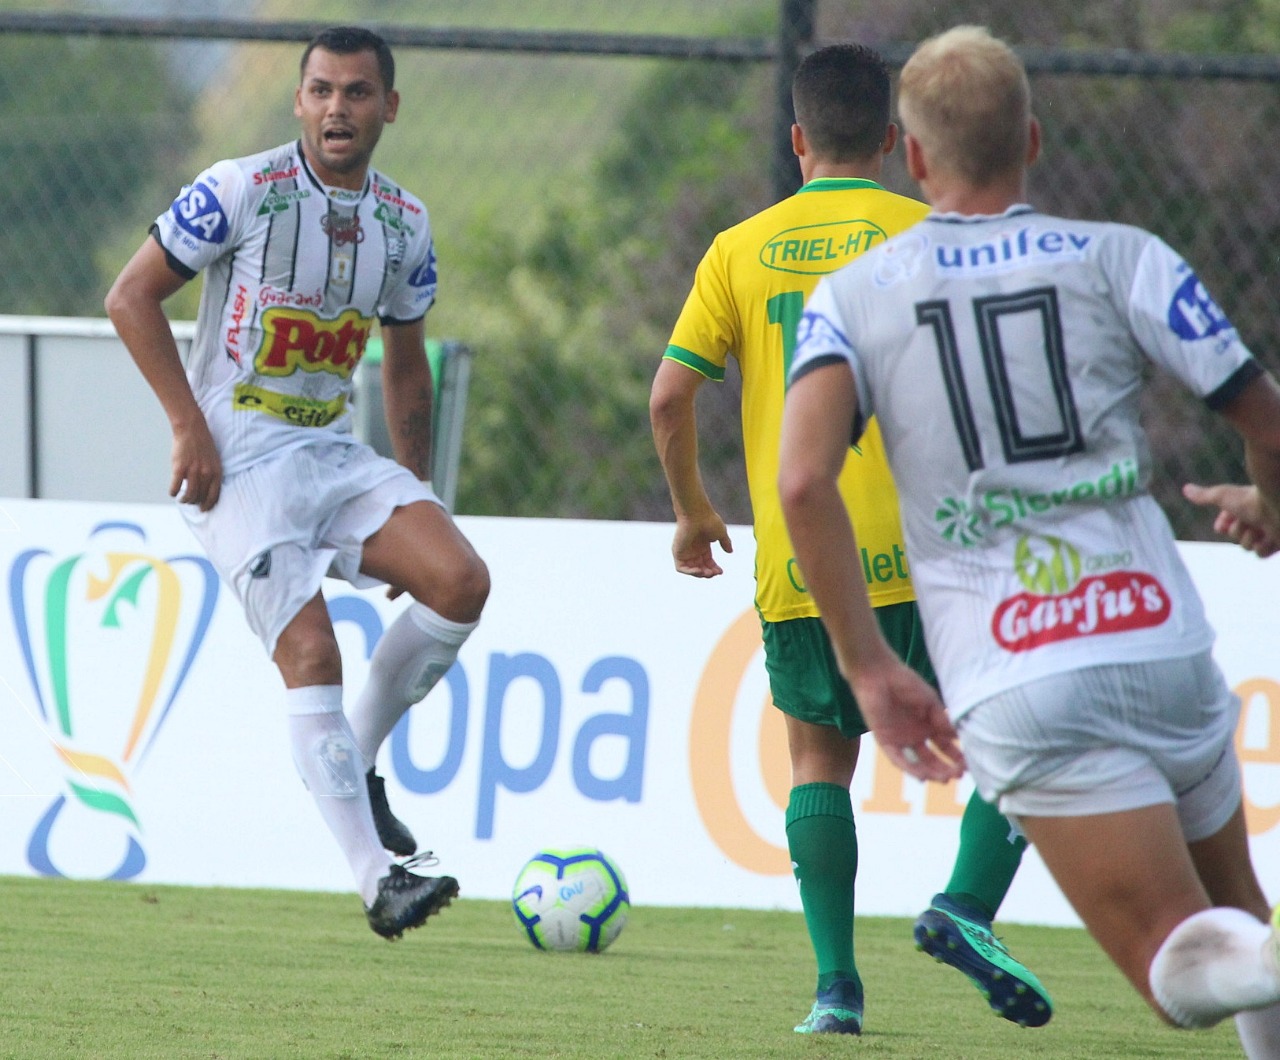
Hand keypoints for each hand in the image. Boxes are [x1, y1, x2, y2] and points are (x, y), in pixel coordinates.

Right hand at [170, 417, 222, 511]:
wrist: (192, 429)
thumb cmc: (203, 446)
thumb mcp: (214, 460)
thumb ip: (212, 475)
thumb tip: (206, 491)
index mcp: (216, 472)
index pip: (214, 495)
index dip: (208, 504)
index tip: (204, 509)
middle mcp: (206, 473)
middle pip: (200, 496)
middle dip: (195, 502)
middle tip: (190, 501)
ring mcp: (193, 471)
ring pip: (189, 494)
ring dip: (184, 500)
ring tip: (182, 499)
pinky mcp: (179, 468)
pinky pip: (175, 487)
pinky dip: (173, 492)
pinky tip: (173, 492)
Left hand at [672, 512, 732, 577]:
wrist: (697, 514)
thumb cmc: (708, 520)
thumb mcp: (721, 533)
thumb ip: (725, 543)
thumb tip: (730, 552)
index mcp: (702, 546)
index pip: (707, 562)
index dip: (714, 568)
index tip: (721, 572)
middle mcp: (693, 550)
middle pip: (700, 567)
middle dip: (708, 573)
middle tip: (715, 573)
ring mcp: (685, 551)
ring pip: (691, 570)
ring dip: (700, 574)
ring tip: (708, 573)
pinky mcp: (677, 552)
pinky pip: (681, 568)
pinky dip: (690, 572)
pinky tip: (699, 571)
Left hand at [848, 656, 965, 782]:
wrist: (880, 674)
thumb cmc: (906, 683)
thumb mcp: (930, 703)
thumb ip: (943, 721)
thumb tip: (960, 737)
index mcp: (928, 726)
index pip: (945, 747)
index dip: (956, 757)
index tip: (969, 766)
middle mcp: (915, 736)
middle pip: (933, 759)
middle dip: (946, 768)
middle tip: (959, 775)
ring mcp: (901, 740)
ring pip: (917, 763)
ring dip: (931, 772)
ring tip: (945, 779)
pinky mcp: (886, 741)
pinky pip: (898, 759)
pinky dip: (910, 768)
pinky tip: (922, 776)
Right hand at [1183, 482, 1279, 557]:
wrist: (1278, 505)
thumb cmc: (1250, 500)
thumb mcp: (1222, 496)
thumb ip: (1204, 495)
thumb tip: (1185, 489)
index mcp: (1243, 508)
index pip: (1225, 525)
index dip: (1223, 524)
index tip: (1227, 519)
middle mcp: (1255, 520)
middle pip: (1235, 537)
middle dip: (1238, 531)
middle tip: (1247, 520)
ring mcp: (1267, 532)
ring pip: (1247, 546)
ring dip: (1250, 539)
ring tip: (1260, 528)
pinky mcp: (1278, 543)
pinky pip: (1260, 554)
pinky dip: (1262, 547)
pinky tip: (1269, 537)